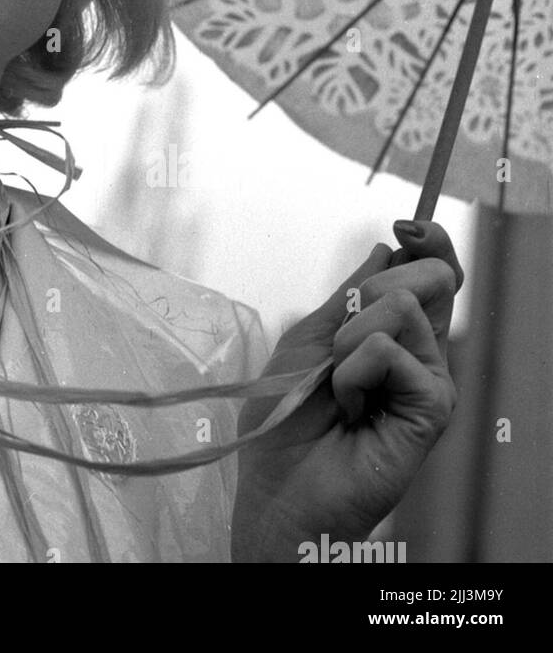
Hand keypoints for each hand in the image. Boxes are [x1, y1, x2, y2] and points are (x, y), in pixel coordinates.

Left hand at [230, 220, 461, 562]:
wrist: (279, 486)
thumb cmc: (286, 416)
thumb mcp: (308, 339)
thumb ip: (349, 294)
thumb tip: (387, 248)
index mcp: (393, 332)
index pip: (431, 271)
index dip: (429, 240)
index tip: (407, 226)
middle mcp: (420, 352)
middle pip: (431, 277)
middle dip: (372, 288)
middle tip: (340, 337)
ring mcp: (430, 379)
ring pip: (401, 305)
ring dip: (348, 337)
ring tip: (338, 385)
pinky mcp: (433, 409)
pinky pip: (390, 351)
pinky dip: (355, 371)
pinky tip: (351, 408)